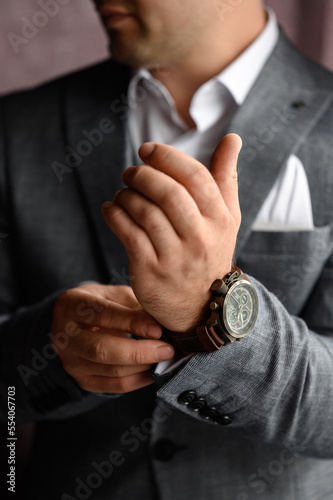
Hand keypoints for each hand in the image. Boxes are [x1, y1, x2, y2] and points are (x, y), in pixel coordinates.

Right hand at [50, 284, 173, 393]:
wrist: (76, 323)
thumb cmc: (102, 303)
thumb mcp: (114, 294)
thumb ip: (134, 305)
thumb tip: (163, 320)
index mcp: (72, 305)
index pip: (102, 315)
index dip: (131, 322)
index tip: (157, 329)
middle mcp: (65, 335)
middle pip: (102, 349)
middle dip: (138, 352)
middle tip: (166, 349)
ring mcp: (71, 360)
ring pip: (110, 370)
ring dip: (142, 367)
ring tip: (164, 359)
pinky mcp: (81, 380)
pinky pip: (113, 386)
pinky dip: (138, 381)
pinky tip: (154, 372)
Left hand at [102, 134, 241, 331]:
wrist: (198, 306)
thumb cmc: (209, 251)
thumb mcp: (226, 218)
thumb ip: (226, 178)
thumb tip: (233, 137)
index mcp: (221, 220)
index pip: (195, 177)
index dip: (167, 157)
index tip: (147, 150)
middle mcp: (201, 239)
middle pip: (168, 193)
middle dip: (142, 175)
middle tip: (130, 173)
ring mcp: (175, 258)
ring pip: (145, 212)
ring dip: (126, 195)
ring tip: (122, 193)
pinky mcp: (150, 271)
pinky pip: (127, 234)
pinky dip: (114, 214)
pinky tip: (111, 208)